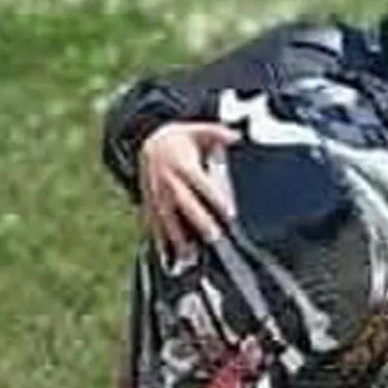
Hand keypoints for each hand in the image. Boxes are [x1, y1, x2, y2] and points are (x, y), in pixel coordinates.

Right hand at [138, 121, 240, 254]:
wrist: (150, 141)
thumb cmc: (181, 138)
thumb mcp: (199, 130)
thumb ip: (218, 133)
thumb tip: (238, 135)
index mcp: (183, 165)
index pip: (202, 185)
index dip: (216, 198)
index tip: (230, 214)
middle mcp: (169, 181)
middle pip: (186, 205)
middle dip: (200, 222)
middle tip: (215, 238)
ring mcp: (157, 194)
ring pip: (168, 219)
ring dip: (178, 238)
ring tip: (190, 257)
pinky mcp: (150, 202)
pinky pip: (154, 223)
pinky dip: (161, 240)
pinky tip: (169, 257)